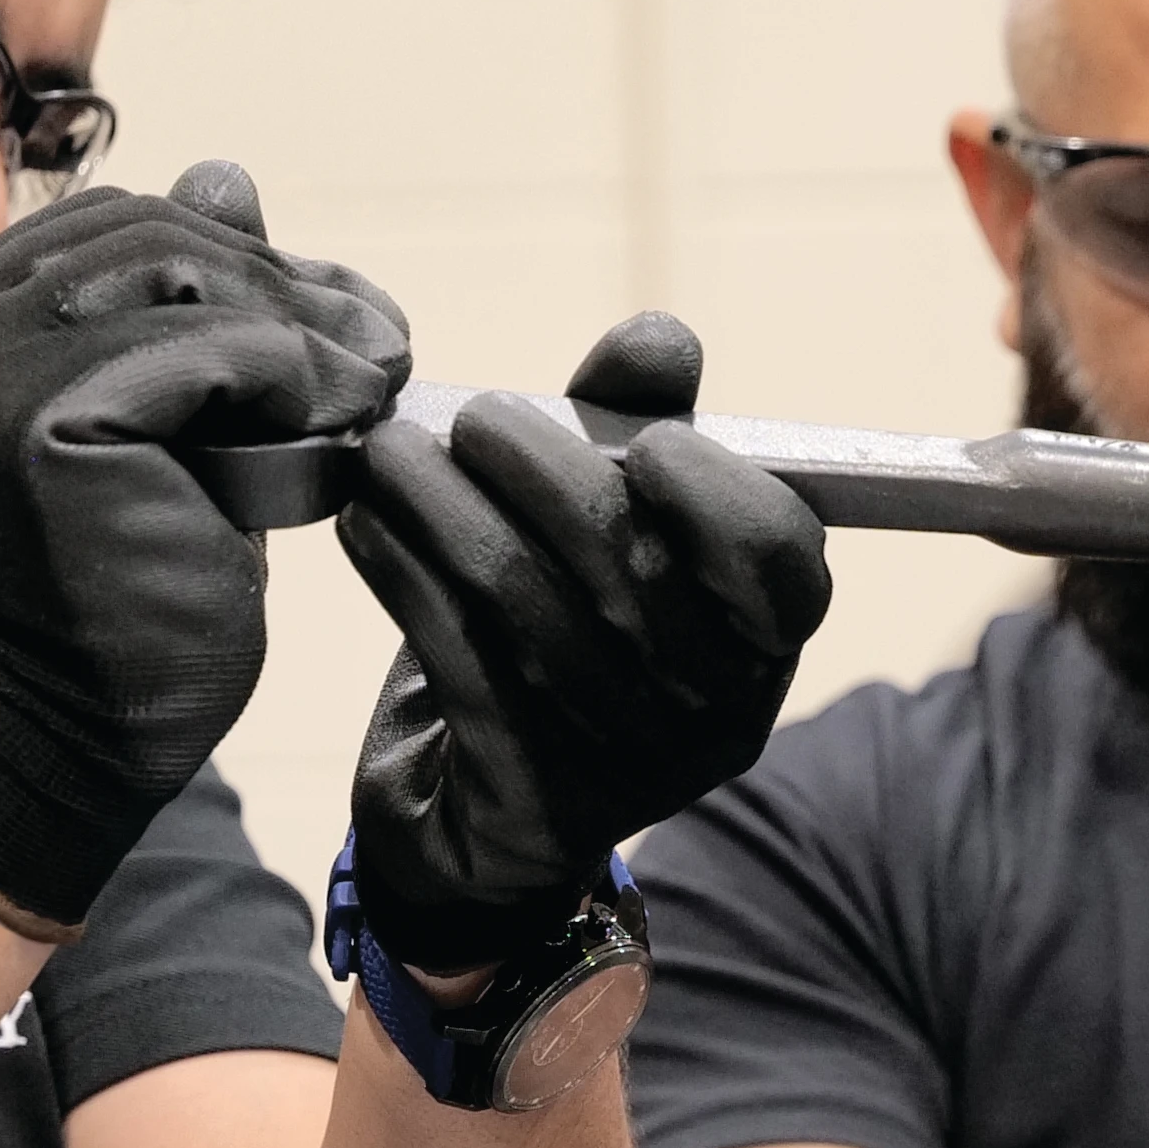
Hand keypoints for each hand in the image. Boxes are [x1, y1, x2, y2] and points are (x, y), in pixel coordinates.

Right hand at [0, 162, 411, 929]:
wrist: (99, 720)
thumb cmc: (141, 570)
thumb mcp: (171, 407)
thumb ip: (181, 295)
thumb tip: (226, 173)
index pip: (118, 223)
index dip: (243, 258)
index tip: (341, 320)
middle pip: (152, 236)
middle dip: (285, 288)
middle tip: (382, 350)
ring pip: (188, 281)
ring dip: (304, 332)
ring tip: (374, 387)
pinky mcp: (38, 422)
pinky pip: (210, 351)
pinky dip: (294, 381)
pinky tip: (343, 426)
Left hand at [337, 314, 834, 975]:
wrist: (489, 806)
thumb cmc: (568, 627)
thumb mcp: (614, 519)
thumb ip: (640, 419)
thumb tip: (658, 341)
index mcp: (769, 631)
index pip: (781, 559)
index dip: (718, 496)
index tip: (645, 443)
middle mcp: (720, 708)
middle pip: (633, 571)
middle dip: (538, 473)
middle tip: (470, 420)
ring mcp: (633, 764)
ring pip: (530, 608)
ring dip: (445, 511)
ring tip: (387, 455)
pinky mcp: (535, 795)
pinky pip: (462, 660)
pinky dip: (406, 576)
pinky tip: (367, 525)